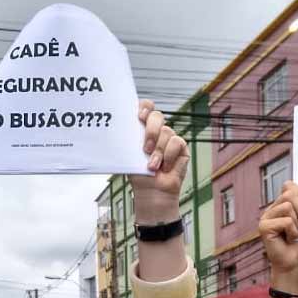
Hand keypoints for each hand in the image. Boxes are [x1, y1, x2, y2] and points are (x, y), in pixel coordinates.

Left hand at [129, 99, 189, 223]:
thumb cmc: (139, 173)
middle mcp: (157, 131)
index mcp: (142, 128)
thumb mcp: (129, 153)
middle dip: (150, 130)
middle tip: (145, 148)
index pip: (146, 107)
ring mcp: (169, 138)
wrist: (152, 191)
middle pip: (157, 116)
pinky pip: (176, 142)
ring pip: (166, 131)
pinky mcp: (181, 147)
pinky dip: (169, 156)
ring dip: (158, 151)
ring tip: (152, 166)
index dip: (145, 107)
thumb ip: (127, 138)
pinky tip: (165, 167)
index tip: (139, 116)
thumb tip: (117, 125)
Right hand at [259, 181, 297, 280]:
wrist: (295, 262)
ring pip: (287, 206)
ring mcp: (265, 217)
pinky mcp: (264, 227)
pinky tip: (288, 239)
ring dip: (297, 223)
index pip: (289, 185)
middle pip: (289, 193)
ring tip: (293, 233)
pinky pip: (286, 221)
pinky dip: (293, 231)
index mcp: (281, 204)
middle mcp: (271, 209)